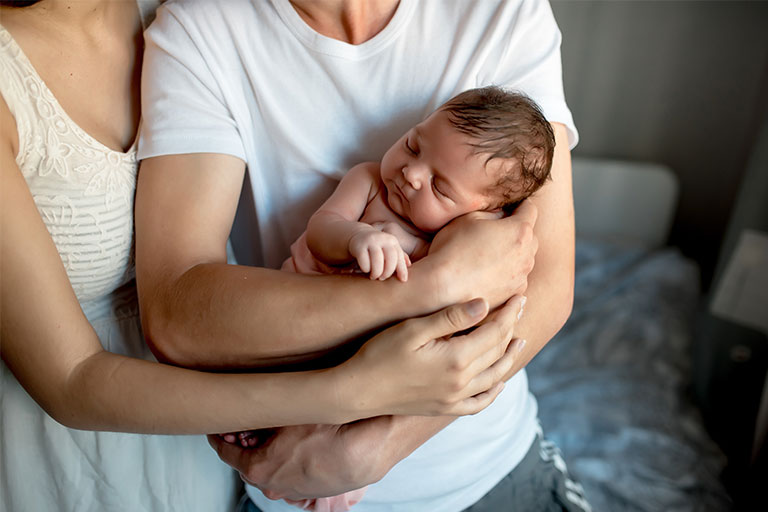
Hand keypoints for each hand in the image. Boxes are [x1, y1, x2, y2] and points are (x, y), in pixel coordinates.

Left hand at [208, 417, 391, 500]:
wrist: (365, 450)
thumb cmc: (328, 432)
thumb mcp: (286, 414)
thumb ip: (261, 412)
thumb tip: (250, 404)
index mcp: (257, 469)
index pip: (226, 451)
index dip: (220, 434)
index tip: (219, 425)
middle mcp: (272, 486)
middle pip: (248, 461)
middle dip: (246, 442)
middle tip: (248, 423)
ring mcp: (293, 491)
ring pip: (272, 468)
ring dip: (269, 451)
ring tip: (278, 429)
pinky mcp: (313, 491)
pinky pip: (292, 473)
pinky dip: (289, 459)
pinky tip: (301, 441)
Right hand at [337, 295, 525, 417]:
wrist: (358, 391)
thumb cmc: (379, 354)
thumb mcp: (413, 329)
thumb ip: (450, 317)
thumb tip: (484, 305)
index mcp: (456, 359)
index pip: (494, 332)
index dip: (509, 313)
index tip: (518, 297)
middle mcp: (461, 382)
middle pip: (498, 352)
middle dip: (511, 328)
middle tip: (520, 309)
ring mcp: (453, 399)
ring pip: (494, 378)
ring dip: (510, 358)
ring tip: (520, 341)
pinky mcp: (443, 408)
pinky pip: (478, 403)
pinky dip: (494, 391)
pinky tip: (499, 382)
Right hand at [348, 227, 409, 280]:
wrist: (358, 235)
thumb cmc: (377, 246)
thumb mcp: (389, 249)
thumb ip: (399, 256)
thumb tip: (409, 265)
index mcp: (392, 241)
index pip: (400, 256)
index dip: (402, 269)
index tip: (403, 280)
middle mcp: (382, 239)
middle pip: (390, 258)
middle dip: (388, 272)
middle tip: (382, 278)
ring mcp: (370, 241)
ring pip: (377, 260)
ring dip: (376, 272)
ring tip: (374, 276)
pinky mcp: (359, 246)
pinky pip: (364, 261)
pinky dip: (366, 269)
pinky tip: (366, 269)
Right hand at [426, 200, 538, 307]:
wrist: (443, 287)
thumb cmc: (453, 248)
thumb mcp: (469, 218)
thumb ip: (492, 213)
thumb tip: (502, 215)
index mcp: (519, 230)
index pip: (530, 209)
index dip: (520, 205)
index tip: (511, 208)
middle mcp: (527, 254)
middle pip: (530, 236)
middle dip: (517, 231)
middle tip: (495, 232)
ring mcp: (521, 277)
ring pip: (524, 259)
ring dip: (513, 254)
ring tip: (488, 255)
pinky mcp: (513, 294)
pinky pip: (516, 278)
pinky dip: (507, 273)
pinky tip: (487, 273)